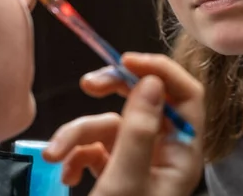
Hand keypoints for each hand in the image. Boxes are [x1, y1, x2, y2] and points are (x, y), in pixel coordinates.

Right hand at [43, 52, 204, 195]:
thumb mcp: (125, 181)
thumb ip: (138, 130)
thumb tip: (150, 80)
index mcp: (181, 155)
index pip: (186, 96)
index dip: (159, 71)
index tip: (125, 61)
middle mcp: (163, 154)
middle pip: (145, 102)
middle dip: (113, 93)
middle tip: (88, 84)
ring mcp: (137, 162)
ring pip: (111, 125)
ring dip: (78, 133)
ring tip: (56, 156)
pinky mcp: (113, 172)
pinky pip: (95, 146)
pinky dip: (76, 152)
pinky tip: (65, 172)